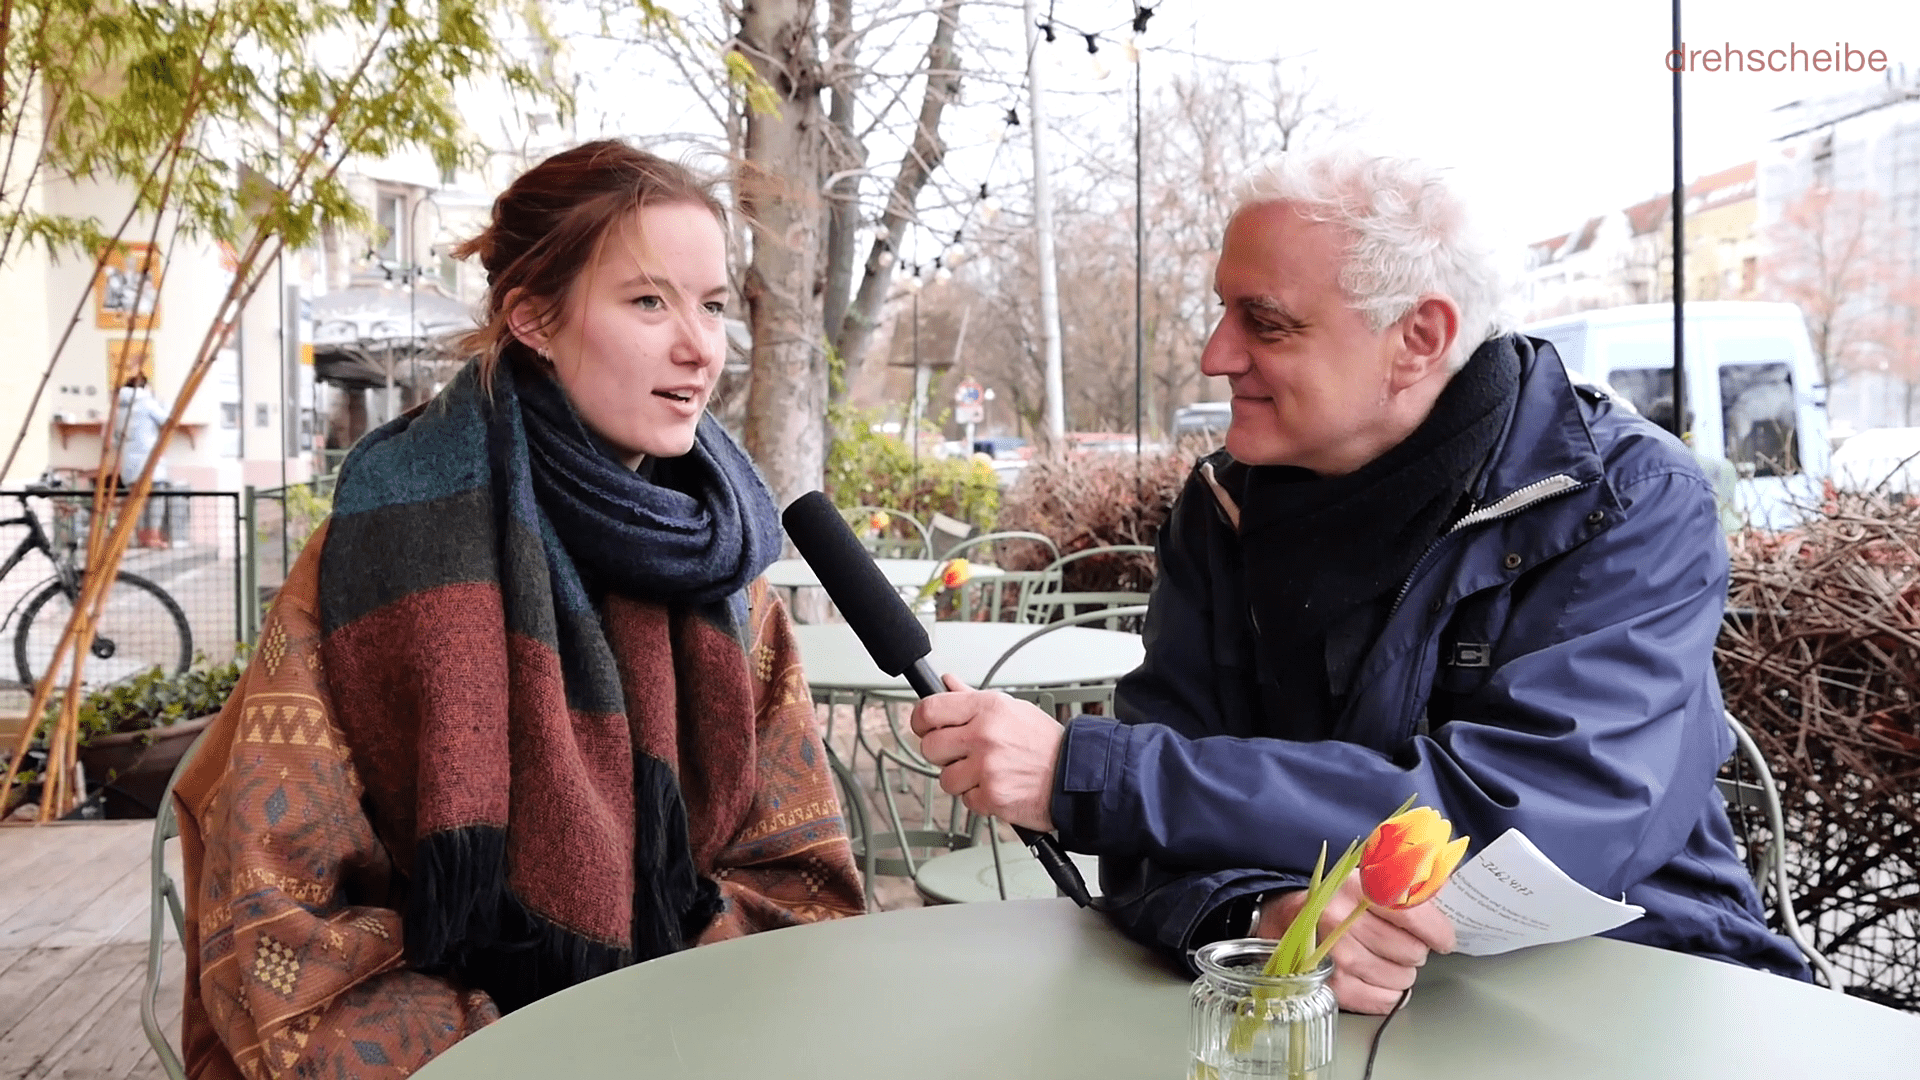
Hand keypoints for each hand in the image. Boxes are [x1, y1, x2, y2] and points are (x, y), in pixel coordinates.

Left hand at [909, 674, 1062, 831]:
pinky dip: (979, 798)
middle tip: (961, 755)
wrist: (1074, 774)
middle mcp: (984, 735)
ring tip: (985, 773)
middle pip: (929, 747)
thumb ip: (971, 698)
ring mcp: (986, 768)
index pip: (929, 710)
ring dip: (961, 780)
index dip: (920, 721)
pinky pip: (965, 800)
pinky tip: (998, 786)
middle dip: (942, 754)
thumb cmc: (1044, 743)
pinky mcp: (991, 796)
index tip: (924, 728)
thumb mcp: (1011, 708)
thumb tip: (946, 682)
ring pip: (945, 778)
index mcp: (987, 708)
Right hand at [1258, 871, 1455, 1014]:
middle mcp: (1342, 919)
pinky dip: (1389, 993)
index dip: (1438, 932)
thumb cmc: (1335, 895)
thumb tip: (1443, 890)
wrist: (1284, 914)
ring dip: (1403, 972)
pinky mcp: (1330, 983)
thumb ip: (1409, 879)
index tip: (1442, 939)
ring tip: (1388, 958)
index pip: (1415, 916)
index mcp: (1357, 885)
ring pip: (1401, 978)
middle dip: (1415, 950)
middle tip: (1401, 942)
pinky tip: (1381, 978)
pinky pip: (1383, 1001)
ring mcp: (1334, 955)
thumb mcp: (1370, 873)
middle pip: (1412, 952)